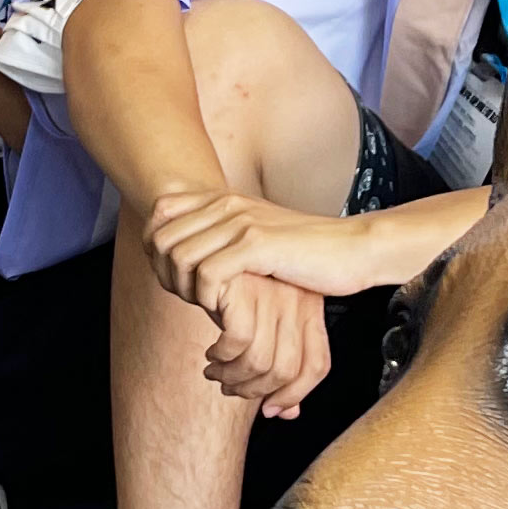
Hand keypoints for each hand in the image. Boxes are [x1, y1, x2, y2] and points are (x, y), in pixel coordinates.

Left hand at [144, 190, 393, 315]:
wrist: (353, 249)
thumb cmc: (307, 252)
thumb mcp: (257, 237)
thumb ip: (223, 237)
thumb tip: (183, 255)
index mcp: (223, 199)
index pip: (159, 214)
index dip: (154, 249)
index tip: (174, 277)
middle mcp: (227, 204)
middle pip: (160, 238)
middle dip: (165, 274)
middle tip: (188, 299)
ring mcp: (241, 222)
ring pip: (179, 256)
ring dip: (184, 289)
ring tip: (205, 307)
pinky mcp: (257, 244)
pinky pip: (208, 273)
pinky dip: (207, 297)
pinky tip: (223, 310)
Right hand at [201, 268, 333, 418]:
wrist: (207, 239)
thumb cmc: (235, 288)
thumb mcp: (261, 326)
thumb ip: (277, 364)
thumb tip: (287, 414)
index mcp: (310, 307)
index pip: (317, 366)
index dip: (295, 395)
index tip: (269, 409)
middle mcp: (297, 300)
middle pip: (287, 371)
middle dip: (253, 391)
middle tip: (230, 388)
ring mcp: (272, 294)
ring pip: (259, 362)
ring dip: (231, 377)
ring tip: (215, 373)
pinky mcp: (244, 290)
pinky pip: (237, 342)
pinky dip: (220, 357)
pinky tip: (211, 354)